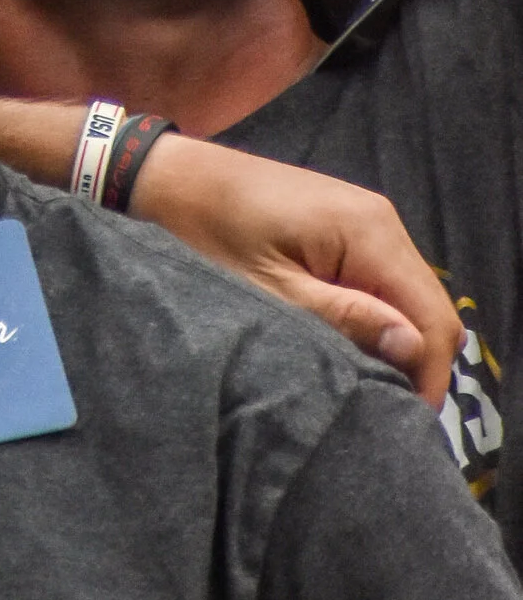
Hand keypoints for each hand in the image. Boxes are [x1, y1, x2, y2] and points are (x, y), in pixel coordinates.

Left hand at [128, 130, 455, 404]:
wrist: (166, 177)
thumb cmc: (210, 234)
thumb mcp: (272, 292)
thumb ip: (346, 320)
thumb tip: (414, 350)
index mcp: (370, 232)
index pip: (434, 319)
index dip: (427, 377)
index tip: (400, 422)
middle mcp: (381, 219)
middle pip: (429, 309)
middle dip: (414, 362)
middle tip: (377, 406)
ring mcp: (365, 218)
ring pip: (407, 297)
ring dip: (393, 340)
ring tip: (359, 380)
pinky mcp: (344, 223)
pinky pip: (381, 279)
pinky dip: (374, 314)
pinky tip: (345, 340)